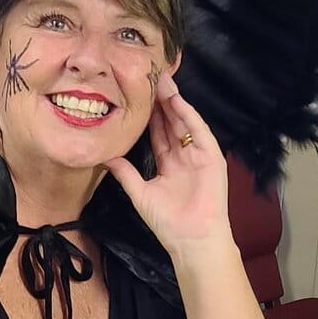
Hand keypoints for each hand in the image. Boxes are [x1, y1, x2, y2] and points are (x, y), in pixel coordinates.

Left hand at [104, 73, 230, 258]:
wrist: (191, 239)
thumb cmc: (167, 222)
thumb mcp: (139, 193)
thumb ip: (125, 173)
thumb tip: (105, 157)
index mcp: (168, 164)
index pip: (157, 134)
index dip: (148, 116)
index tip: (135, 96)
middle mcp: (184, 156)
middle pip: (171, 123)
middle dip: (160, 102)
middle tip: (148, 78)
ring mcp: (199, 155)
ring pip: (184, 122)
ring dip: (174, 102)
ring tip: (161, 82)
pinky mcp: (212, 157)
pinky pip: (199, 132)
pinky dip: (189, 116)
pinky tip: (177, 101)